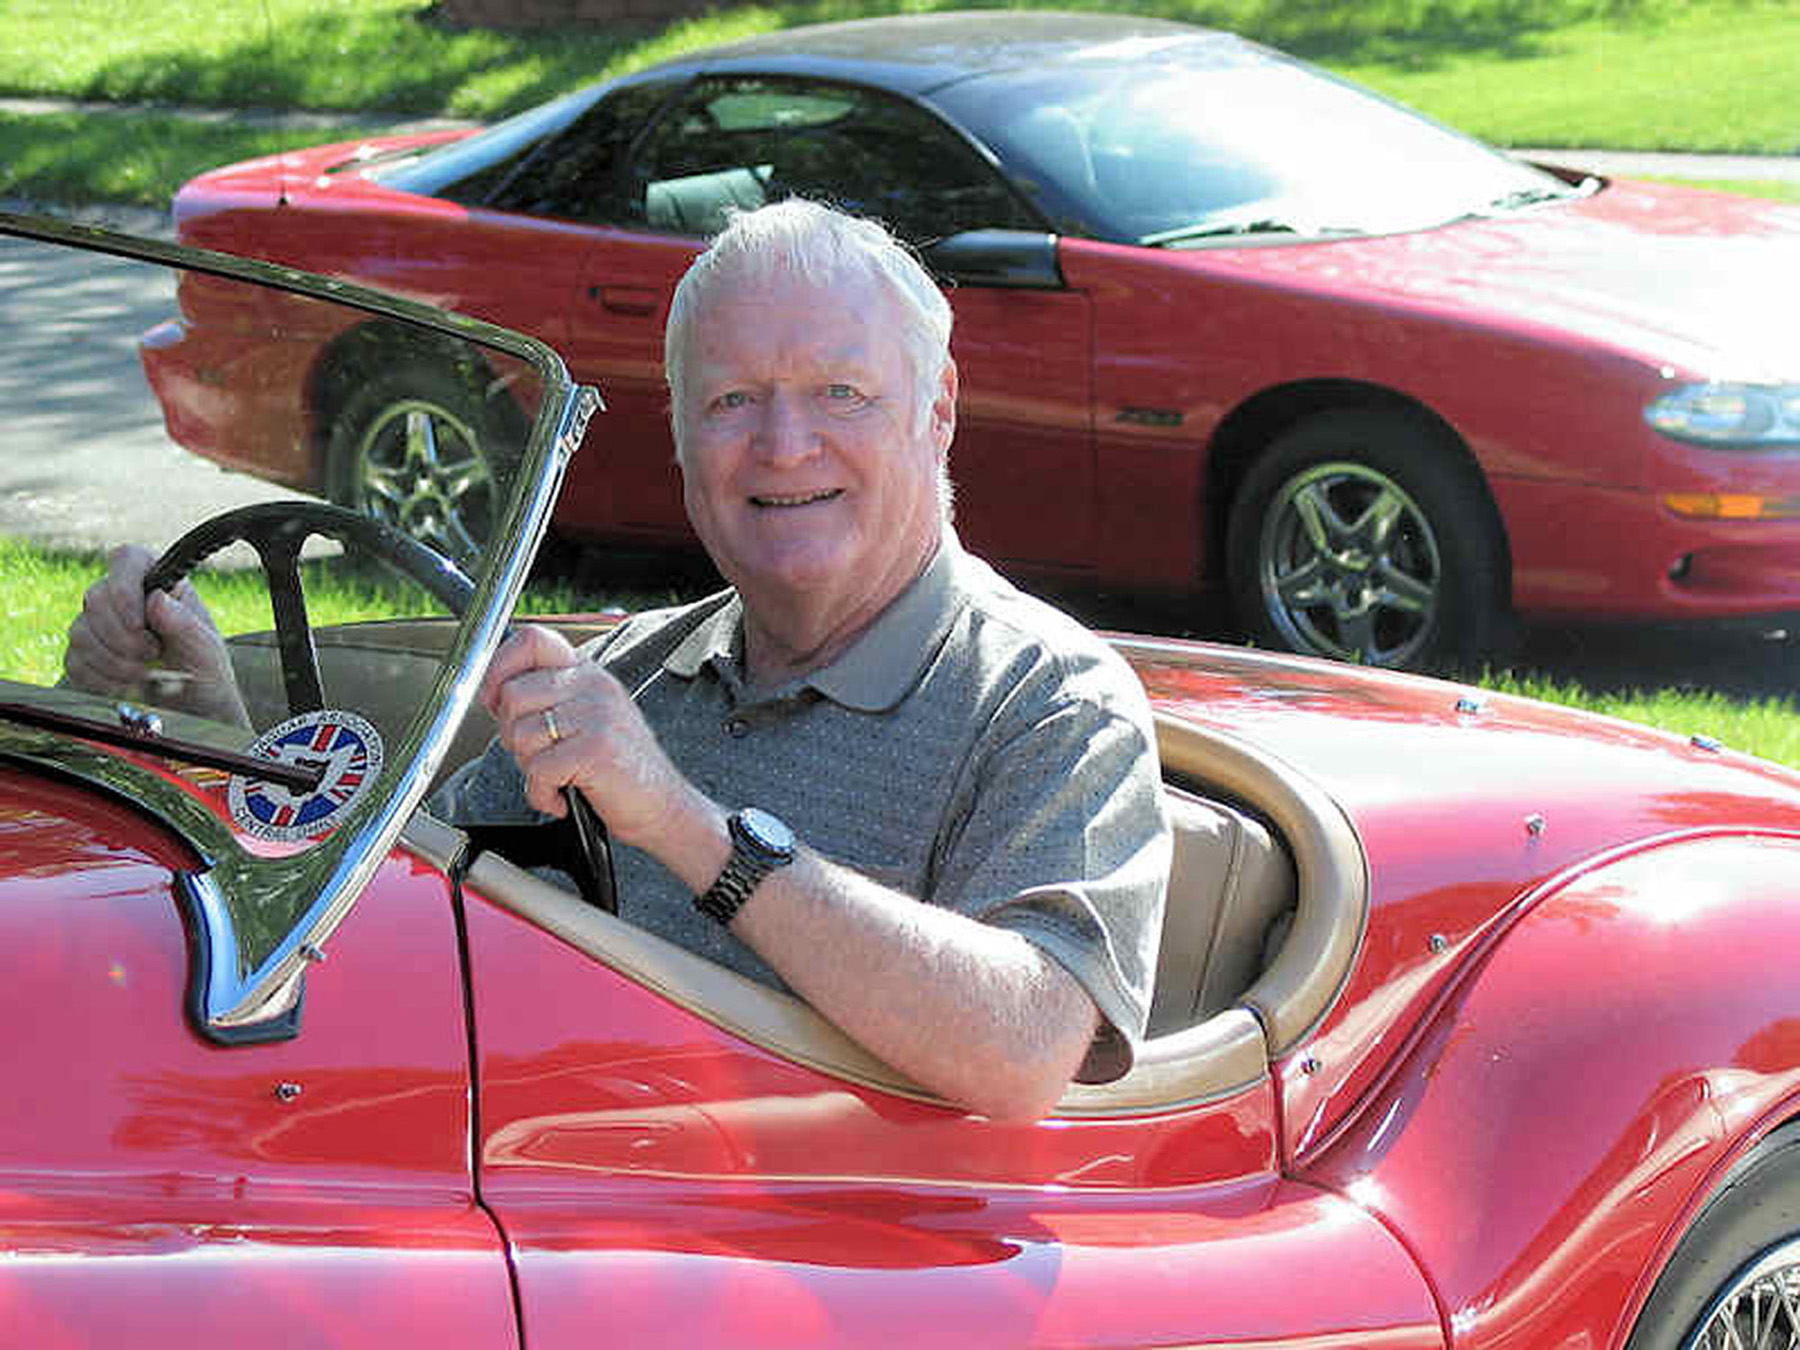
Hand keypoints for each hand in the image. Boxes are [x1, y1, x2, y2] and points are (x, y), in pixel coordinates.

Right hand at [62, 545, 248, 726]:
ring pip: (80, 631)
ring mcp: (99, 625)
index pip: (127, 559)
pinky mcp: (84, 655)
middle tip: (153, 654)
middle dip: (123, 637)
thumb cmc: (205, 669)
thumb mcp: (207, 649)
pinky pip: (74, 661)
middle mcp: (123, 598)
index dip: (123, 587)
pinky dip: (101, 679)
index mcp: (158, 582)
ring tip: (145, 674)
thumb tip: (156, 598)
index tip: (139, 623)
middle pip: (95, 598)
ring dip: (113, 661)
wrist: (194, 705)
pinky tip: (128, 686)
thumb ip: (185, 624)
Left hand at [480, 625, 700, 852]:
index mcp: (588, 673)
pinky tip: (561, 796)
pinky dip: (541, 794)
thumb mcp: (587, 718)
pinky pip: (537, 770)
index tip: (492, 699)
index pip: (532, 641)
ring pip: (519, 735)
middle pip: (513, 695)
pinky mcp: (595, 749)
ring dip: (528, 767)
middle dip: (511, 734)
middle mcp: (594, 686)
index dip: (499, 667)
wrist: (662, 807)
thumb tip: (493, 693)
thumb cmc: (620, 769)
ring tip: (557, 776)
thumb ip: (548, 698)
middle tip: (538, 755)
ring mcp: (597, 715)